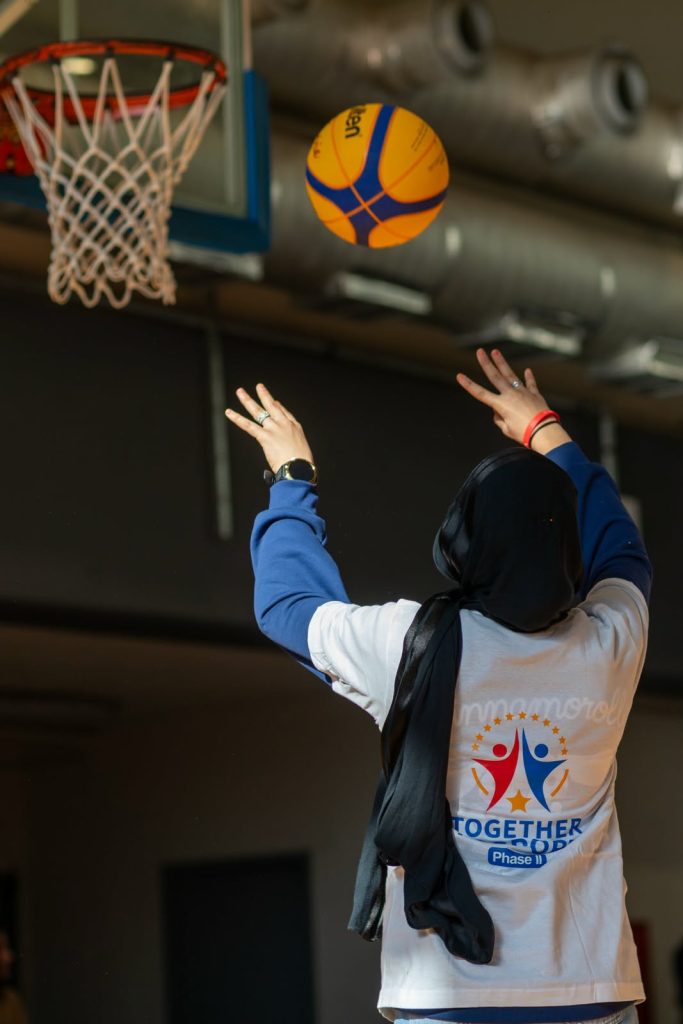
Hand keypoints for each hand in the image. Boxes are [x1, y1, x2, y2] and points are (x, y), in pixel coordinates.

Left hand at [225, 383, 314, 472]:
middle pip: (272, 406)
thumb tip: (286, 457)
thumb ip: (292, 449)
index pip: (285, 413)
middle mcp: (284, 424)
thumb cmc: (302, 466)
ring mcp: (274, 429)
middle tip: (259, 386)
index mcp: (295, 428)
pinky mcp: (265, 436)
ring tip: (240, 392)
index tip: (274, 401)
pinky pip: (248, 425)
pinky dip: (237, 418)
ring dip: (247, 400)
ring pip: (258, 411)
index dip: (278, 406)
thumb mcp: (302, 453)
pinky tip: (229, 412)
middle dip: (264, 395)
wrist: (299, 469)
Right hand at [456, 348, 570, 451]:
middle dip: (486, 363)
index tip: (459, 376)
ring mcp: (523, 392)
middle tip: (479, 351)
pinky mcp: (534, 394)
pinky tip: (527, 370)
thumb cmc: (524, 433)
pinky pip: (530, 384)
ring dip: (502, 363)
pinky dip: (529, 377)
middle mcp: (510, 395)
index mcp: (501, 404)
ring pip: (510, 375)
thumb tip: (499, 412)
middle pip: (495, 376)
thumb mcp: (506, 429)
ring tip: (495, 352)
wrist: (544, 431)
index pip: (480, 393)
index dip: (468, 385)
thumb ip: (499, 419)